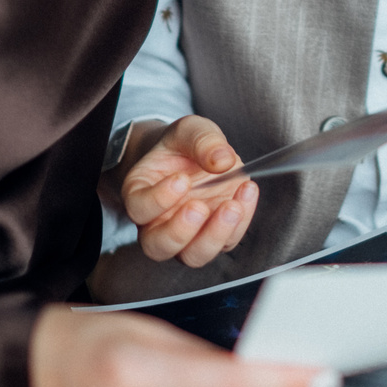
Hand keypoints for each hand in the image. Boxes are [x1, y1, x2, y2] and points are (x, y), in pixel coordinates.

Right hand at [121, 116, 259, 266]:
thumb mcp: (189, 130)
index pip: (139, 209)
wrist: (194, 155)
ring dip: (214, 237)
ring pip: (192, 256)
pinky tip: (247, 192)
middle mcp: (158, 222)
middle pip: (158, 246)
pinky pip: (226, 242)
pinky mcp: (214, 235)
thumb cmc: (182, 146)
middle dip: (180, 231)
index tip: (181, 180)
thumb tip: (222, 160)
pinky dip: (240, 223)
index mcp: (141, 193)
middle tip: (199, 206)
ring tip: (232, 206)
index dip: (158, 200)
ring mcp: (187, 234)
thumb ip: (202, 140)